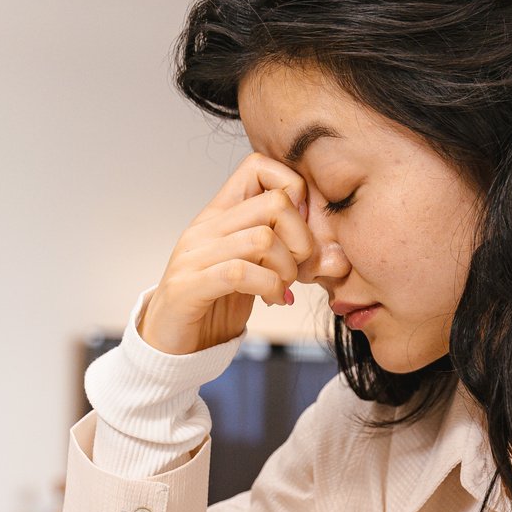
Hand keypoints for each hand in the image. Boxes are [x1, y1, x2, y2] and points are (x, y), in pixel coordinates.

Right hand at [139, 153, 316, 355]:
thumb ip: (291, 258)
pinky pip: (241, 273)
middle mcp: (206, 227)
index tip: (299, 229)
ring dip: (287, 269)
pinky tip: (273, 300)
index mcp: (221, 213)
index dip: (293, 191)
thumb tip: (338, 258)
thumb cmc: (217, 304)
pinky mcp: (189, 286)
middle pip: (275, 203)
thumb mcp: (260, 272)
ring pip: (263, 239)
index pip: (259, 166)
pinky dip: (269, 287)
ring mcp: (195, 255)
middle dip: (301, 239)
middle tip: (297, 268)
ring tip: (282, 287)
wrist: (173, 345)